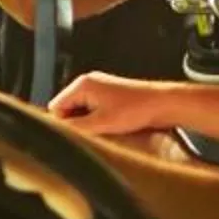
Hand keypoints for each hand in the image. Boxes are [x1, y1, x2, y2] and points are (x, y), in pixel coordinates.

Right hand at [49, 71, 180, 138]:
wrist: (162, 104)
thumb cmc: (137, 109)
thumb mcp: (100, 124)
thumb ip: (75, 128)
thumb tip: (57, 133)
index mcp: (83, 84)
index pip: (56, 107)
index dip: (63, 125)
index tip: (75, 136)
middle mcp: (89, 83)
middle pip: (67, 109)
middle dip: (76, 124)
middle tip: (93, 134)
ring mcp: (99, 88)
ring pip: (81, 112)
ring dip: (88, 124)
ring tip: (105, 130)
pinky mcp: (109, 96)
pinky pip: (93, 111)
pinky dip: (98, 121)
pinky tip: (110, 127)